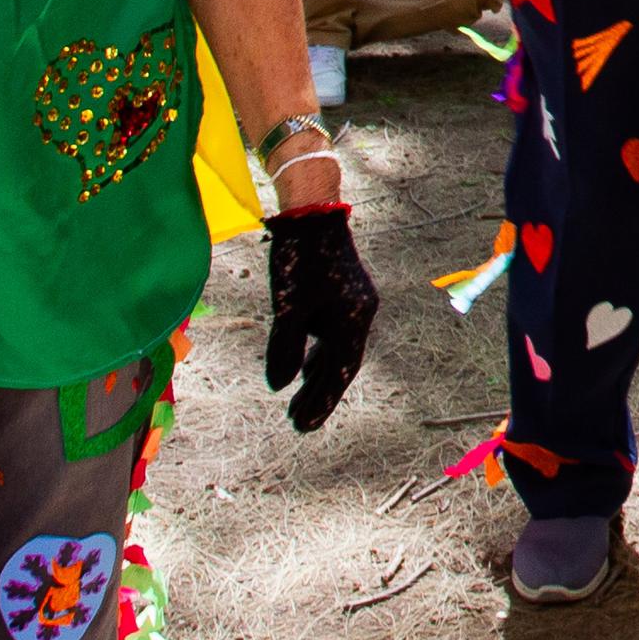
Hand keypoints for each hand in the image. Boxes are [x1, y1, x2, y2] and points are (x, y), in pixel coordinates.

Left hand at [263, 203, 377, 430]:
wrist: (312, 213)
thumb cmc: (300, 257)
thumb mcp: (288, 306)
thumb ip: (285, 347)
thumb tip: (279, 385)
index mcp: (353, 320)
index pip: (339, 372)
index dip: (321, 402)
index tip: (302, 427)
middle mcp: (359, 315)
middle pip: (340, 365)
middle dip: (318, 395)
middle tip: (297, 423)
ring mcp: (353, 304)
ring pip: (336, 351)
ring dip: (317, 377)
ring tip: (297, 402)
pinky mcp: (342, 295)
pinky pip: (333, 336)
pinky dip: (318, 355)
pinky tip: (304, 367)